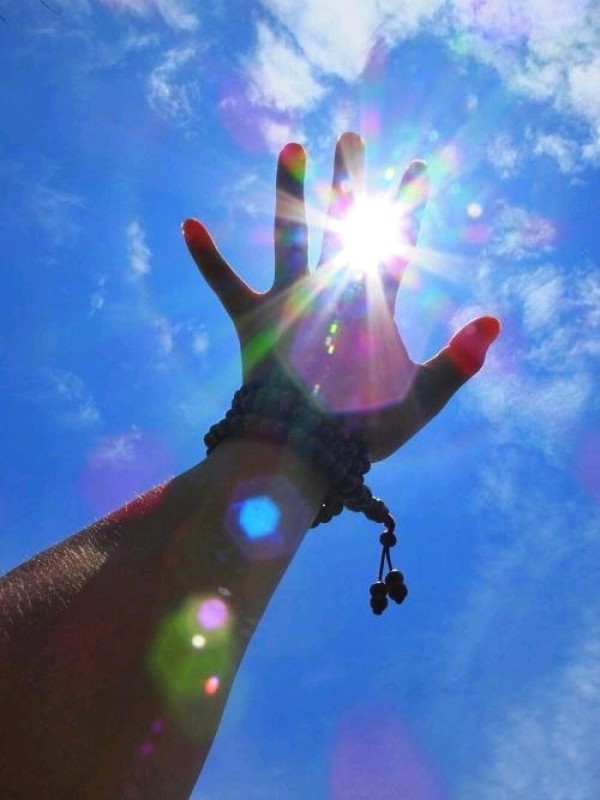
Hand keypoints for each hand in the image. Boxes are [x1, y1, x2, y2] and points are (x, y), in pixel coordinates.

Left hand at [183, 132, 499, 461]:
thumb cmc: (363, 430)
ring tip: (290, 148)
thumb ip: (459, 363)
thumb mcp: (421, 402)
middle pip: (342, 225)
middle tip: (349, 138)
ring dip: (290, 192)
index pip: (396, 245)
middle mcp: (329, 292)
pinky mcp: (252, 323)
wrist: (299, 451)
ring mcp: (288, 303)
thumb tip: (494, 323)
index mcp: (371, 307)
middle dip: (348, 180)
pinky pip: (226, 285)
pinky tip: (187, 224)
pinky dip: (208, 258)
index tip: (416, 167)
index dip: (408, 206)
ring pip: (290, 237)